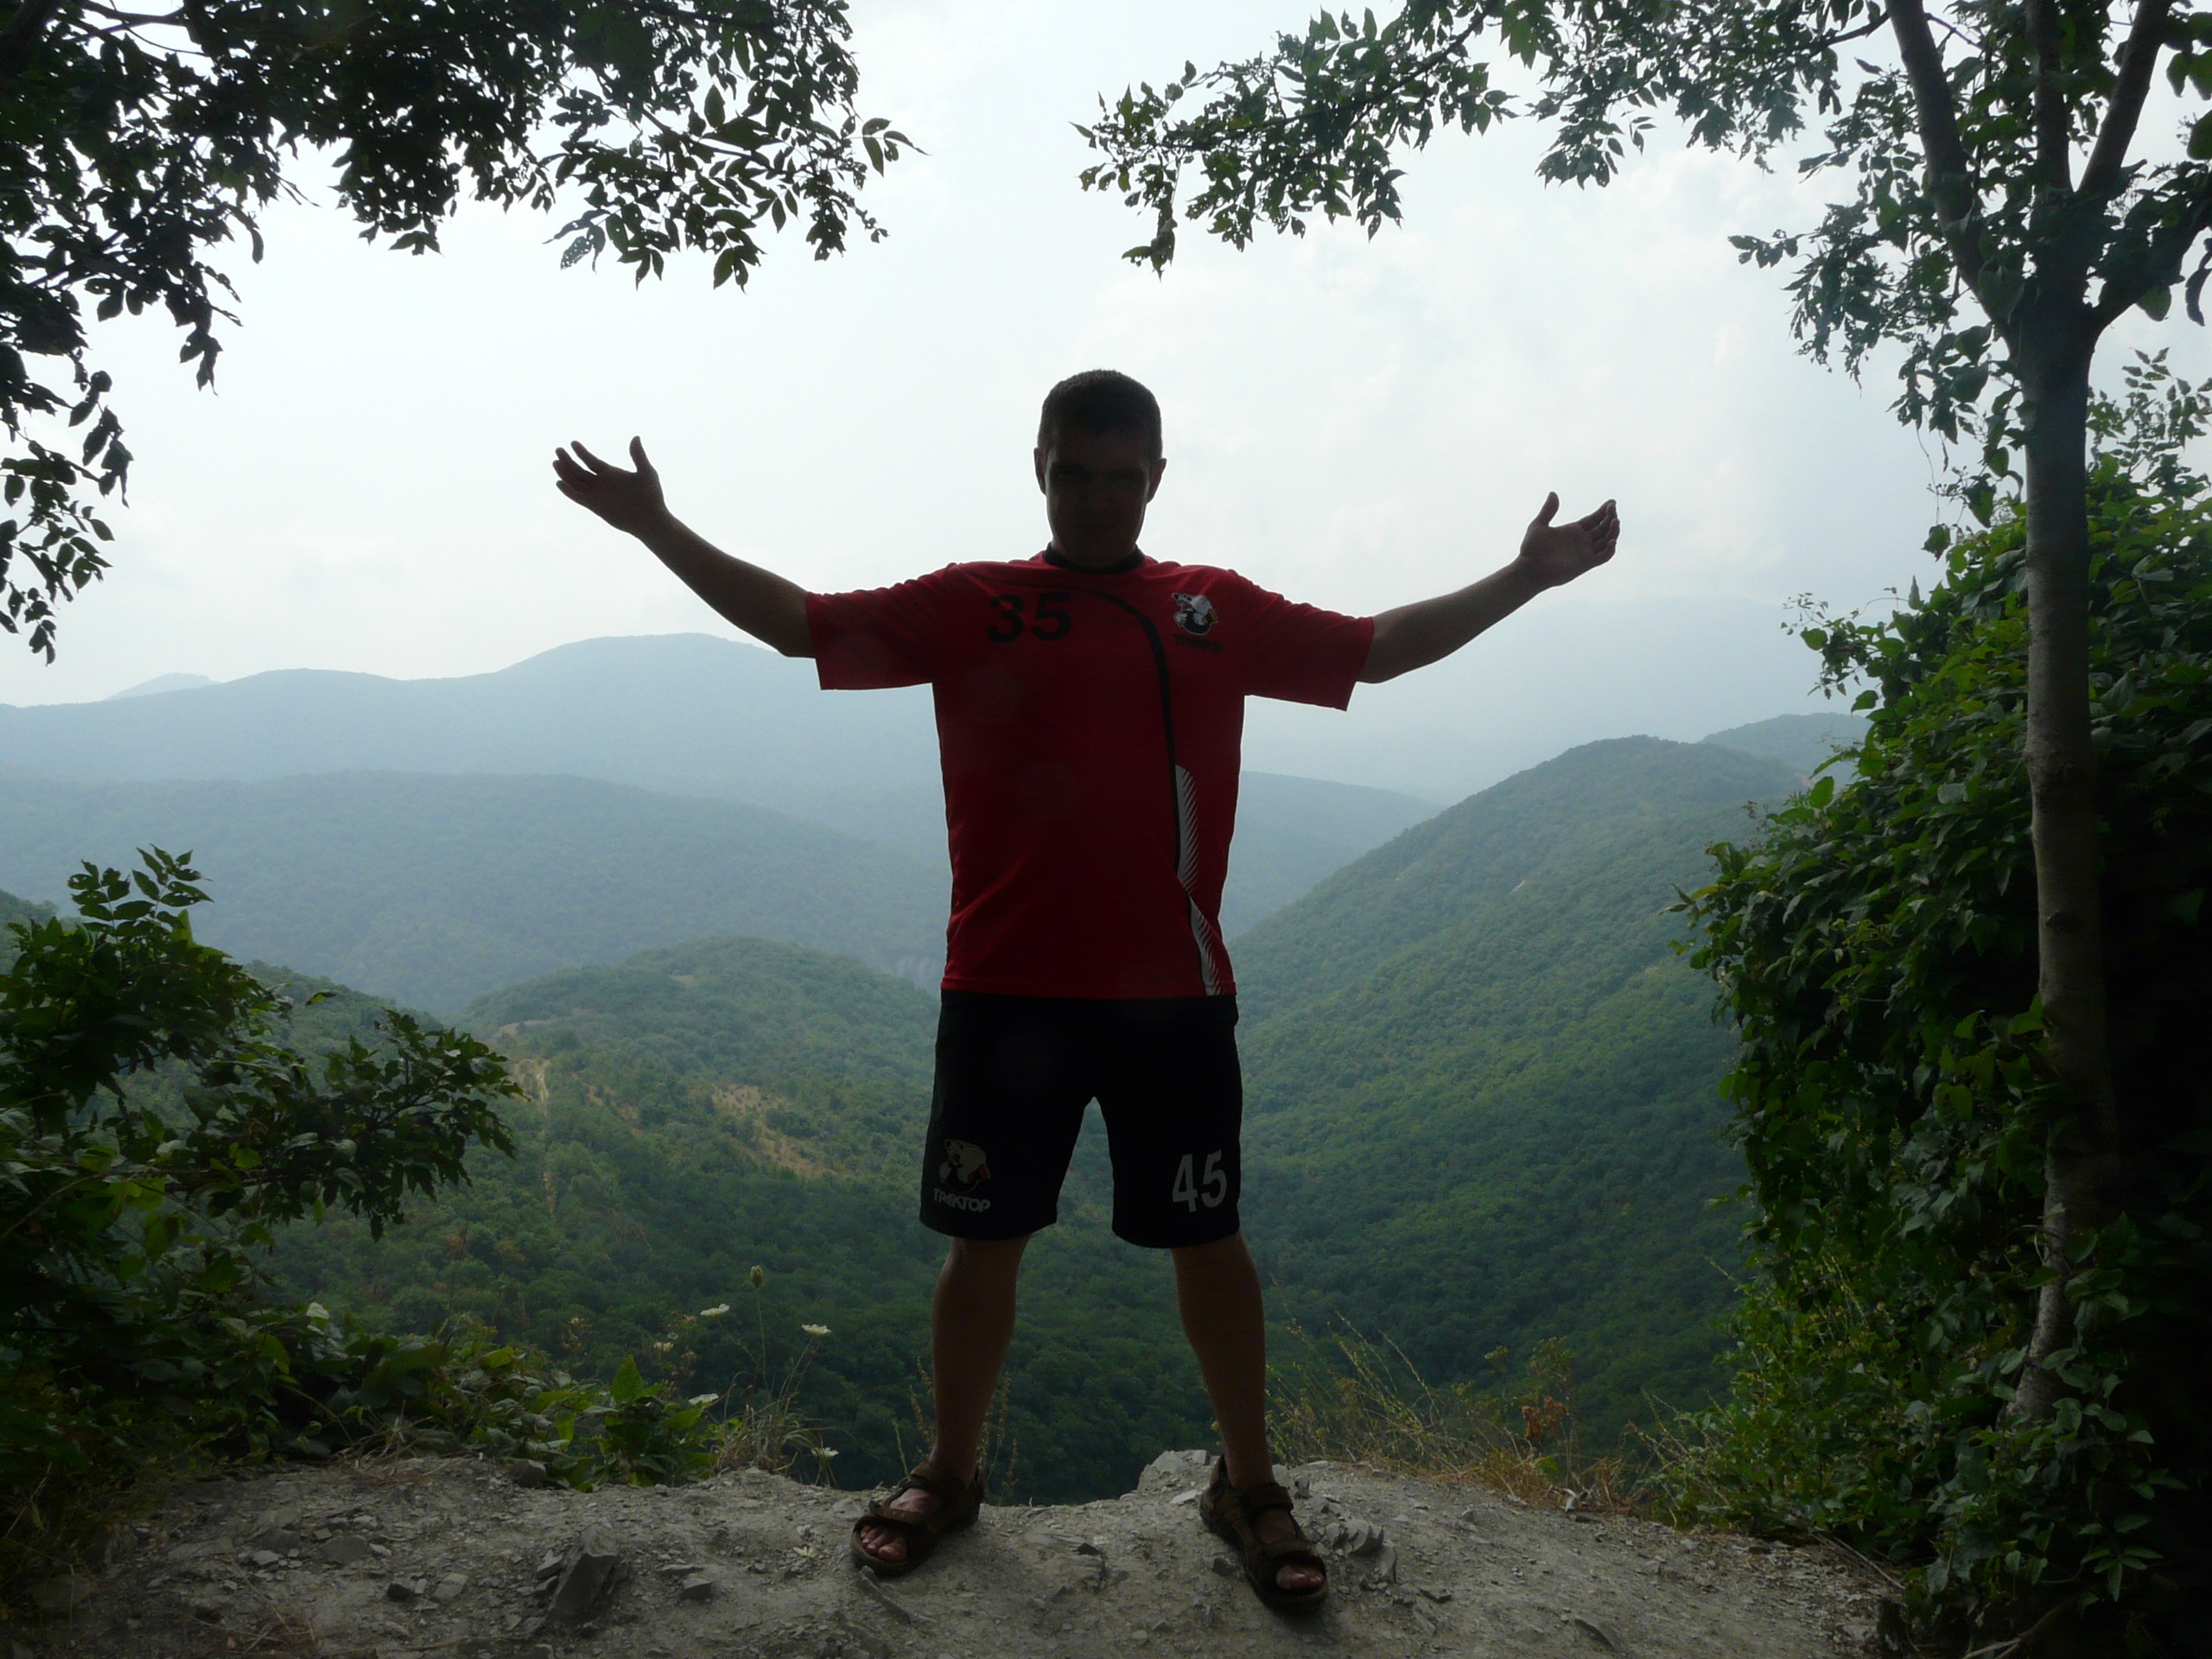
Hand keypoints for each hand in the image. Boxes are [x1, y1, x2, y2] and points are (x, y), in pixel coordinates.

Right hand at [553, 436, 668, 536]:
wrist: (650, 520)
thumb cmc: (651, 496)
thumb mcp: (646, 473)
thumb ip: (639, 456)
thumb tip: (635, 437)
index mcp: (611, 473)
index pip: (591, 461)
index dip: (581, 452)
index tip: (572, 443)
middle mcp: (602, 483)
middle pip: (580, 470)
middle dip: (568, 460)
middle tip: (558, 449)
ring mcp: (597, 495)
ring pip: (576, 482)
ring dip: (565, 473)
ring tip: (555, 462)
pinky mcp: (595, 507)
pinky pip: (578, 497)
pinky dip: (568, 491)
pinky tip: (559, 482)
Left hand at [1516, 492, 1618, 588]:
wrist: (1529, 570)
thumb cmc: (1531, 549)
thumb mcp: (1538, 525)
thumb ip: (1548, 510)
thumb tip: (1553, 493)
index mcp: (1573, 530)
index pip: (1594, 519)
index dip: (1603, 511)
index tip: (1612, 502)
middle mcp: (1581, 541)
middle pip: (1603, 527)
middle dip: (1611, 517)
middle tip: (1613, 507)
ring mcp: (1585, 552)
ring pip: (1607, 540)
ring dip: (1614, 531)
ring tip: (1615, 521)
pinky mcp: (1586, 564)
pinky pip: (1603, 557)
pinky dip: (1610, 549)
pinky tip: (1611, 540)